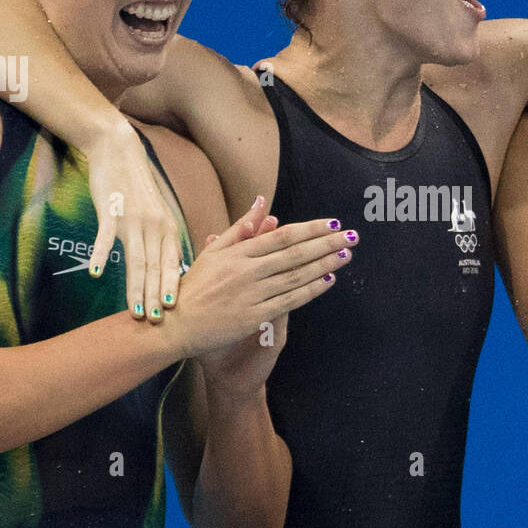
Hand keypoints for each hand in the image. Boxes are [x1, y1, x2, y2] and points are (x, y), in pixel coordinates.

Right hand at [83, 119, 182, 320]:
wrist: (118, 150)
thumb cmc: (137, 187)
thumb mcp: (158, 213)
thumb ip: (163, 241)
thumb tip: (168, 271)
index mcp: (168, 229)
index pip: (173, 266)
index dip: (172, 291)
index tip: (173, 315)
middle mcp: (155, 226)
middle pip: (156, 269)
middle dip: (156, 298)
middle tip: (157, 324)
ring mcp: (133, 219)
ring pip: (136, 259)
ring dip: (135, 287)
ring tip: (135, 311)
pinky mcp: (110, 210)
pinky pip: (104, 236)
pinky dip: (99, 254)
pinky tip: (95, 273)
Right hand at [169, 200, 358, 359]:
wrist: (175, 324)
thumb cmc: (194, 287)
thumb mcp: (214, 252)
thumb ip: (241, 228)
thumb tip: (263, 203)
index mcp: (238, 252)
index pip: (283, 236)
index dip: (311, 229)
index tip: (333, 223)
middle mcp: (247, 270)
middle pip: (295, 253)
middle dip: (326, 243)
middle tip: (352, 236)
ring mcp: (252, 294)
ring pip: (295, 275)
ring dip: (324, 264)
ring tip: (346, 254)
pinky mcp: (254, 316)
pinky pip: (289, 300)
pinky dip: (310, 289)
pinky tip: (328, 280)